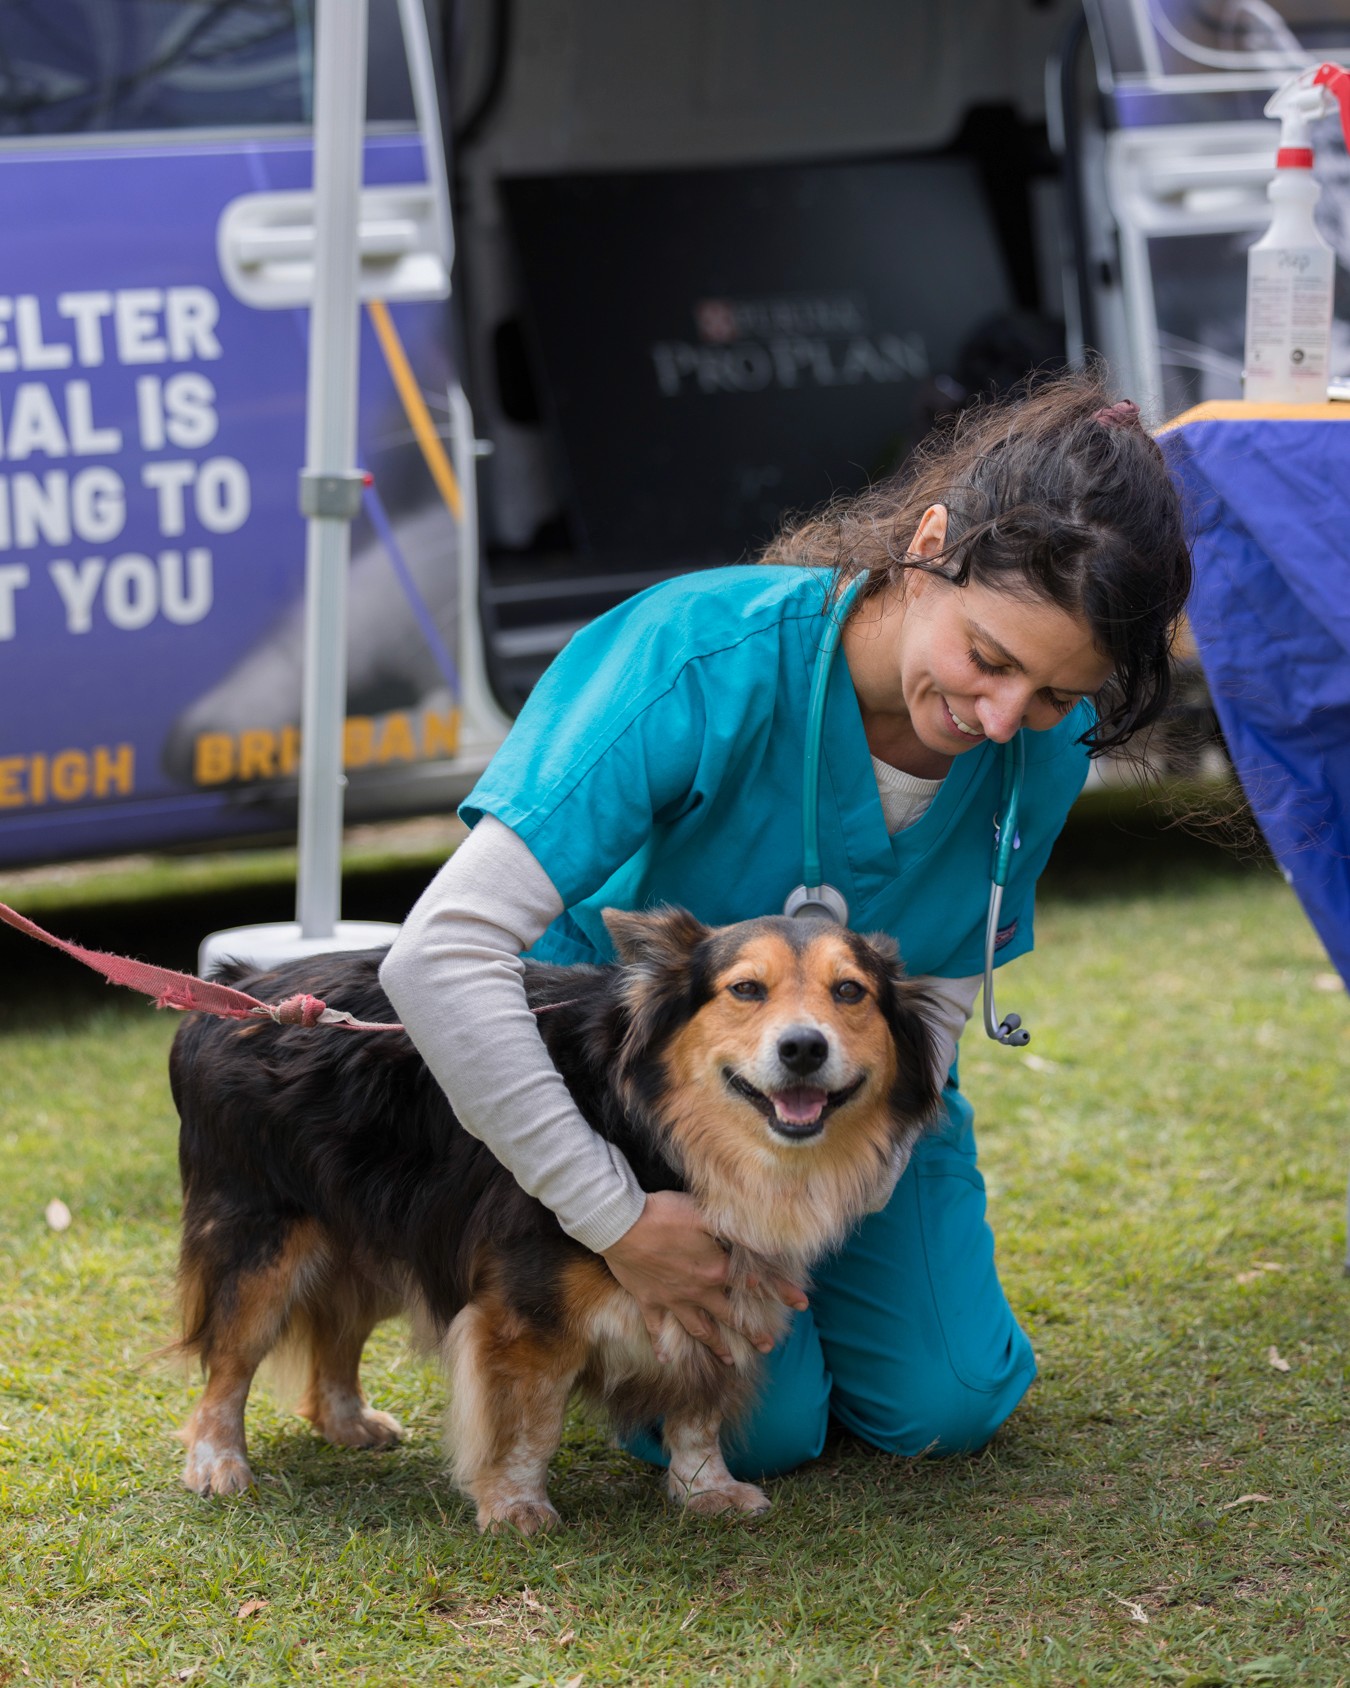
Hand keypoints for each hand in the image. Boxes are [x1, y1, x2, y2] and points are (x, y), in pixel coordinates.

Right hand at [601, 1190, 807, 1364]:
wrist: (620, 1223)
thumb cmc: (665, 1213)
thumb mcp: (707, 1216)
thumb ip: (740, 1232)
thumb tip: (772, 1243)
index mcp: (716, 1270)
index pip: (756, 1284)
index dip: (781, 1292)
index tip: (802, 1304)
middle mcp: (698, 1291)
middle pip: (730, 1316)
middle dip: (751, 1332)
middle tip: (768, 1345)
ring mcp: (673, 1300)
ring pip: (699, 1328)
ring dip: (715, 1345)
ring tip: (728, 1361)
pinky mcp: (649, 1301)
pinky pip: (657, 1328)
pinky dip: (661, 1345)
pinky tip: (665, 1360)